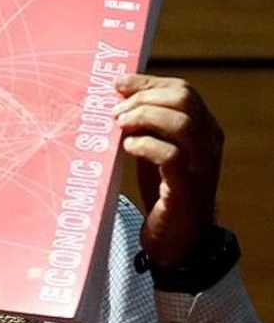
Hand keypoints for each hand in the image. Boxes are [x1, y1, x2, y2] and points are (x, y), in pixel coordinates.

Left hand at [113, 74, 223, 267]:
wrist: (177, 239)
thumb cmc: (163, 190)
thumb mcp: (154, 149)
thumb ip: (143, 125)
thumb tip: (116, 94)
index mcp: (203, 129)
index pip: (182, 90)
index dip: (147, 82)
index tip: (117, 84)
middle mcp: (208, 143)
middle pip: (184, 99)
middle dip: (144, 98)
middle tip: (115, 112)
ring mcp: (202, 166)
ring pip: (182, 123)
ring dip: (144, 117)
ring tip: (119, 126)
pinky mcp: (187, 190)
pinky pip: (173, 157)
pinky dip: (146, 146)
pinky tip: (128, 147)